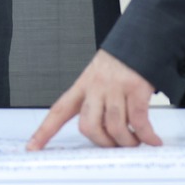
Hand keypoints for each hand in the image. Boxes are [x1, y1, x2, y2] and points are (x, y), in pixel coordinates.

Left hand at [27, 49, 162, 149]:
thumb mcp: (98, 75)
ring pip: (114, 126)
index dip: (44, 131)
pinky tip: (151, 139)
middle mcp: (96, 87)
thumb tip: (102, 132)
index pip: (59, 111)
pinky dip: (146, 136)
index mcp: (83, 85)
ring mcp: (116, 87)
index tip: (33, 147)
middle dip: (102, 143)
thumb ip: (95, 100)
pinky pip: (139, 121)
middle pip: (88, 125)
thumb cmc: (120, 61)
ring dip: (125, 142)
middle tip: (114, 146)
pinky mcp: (136, 88)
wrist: (141, 37)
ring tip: (134, 143)